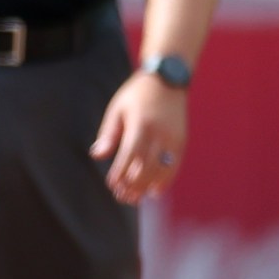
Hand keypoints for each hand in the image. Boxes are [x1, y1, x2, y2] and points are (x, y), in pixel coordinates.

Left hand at [90, 71, 187, 204]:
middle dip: (134, 185)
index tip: (112, 185)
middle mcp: (160, 134)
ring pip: (162, 170)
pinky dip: (165, 180)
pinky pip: (174, 166)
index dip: (121, 173)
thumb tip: (97, 155)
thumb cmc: (136, 95)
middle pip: (147, 167)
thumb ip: (108, 134)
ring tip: (135, 198)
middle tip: (122, 196)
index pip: (130, 156)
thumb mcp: (117, 109)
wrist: (168, 80)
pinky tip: (154, 191)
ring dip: (147, 186)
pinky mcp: (181, 141)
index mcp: (141, 125)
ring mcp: (173, 139)